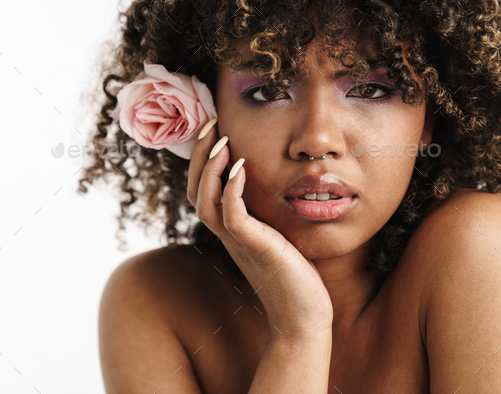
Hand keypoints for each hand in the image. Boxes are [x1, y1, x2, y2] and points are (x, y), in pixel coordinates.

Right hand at [187, 121, 333, 337]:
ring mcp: (239, 243)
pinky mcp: (256, 249)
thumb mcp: (277, 236)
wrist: (304, 315)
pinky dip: (232, 190)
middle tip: (209, 123)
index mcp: (231, 230)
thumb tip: (271, 191)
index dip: (202, 161)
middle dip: (199, 157)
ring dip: (210, 169)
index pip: (203, 191)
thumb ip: (266, 216)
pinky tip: (239, 165)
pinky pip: (233, 217)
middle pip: (196, 193)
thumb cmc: (295, 276)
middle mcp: (228, 235)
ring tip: (220, 140)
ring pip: (205, 203)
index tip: (214, 129)